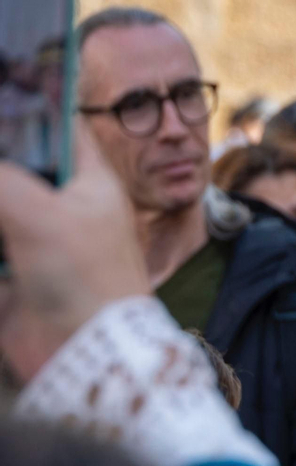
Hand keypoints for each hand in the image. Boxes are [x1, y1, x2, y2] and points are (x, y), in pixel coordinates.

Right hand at [0, 123, 147, 383]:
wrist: (89, 355)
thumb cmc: (86, 278)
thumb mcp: (36, 210)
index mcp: (89, 181)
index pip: (60, 125)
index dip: (30, 101)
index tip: (1, 83)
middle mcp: (62, 207)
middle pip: (16, 163)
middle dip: (1, 154)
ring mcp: (35, 240)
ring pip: (2, 204)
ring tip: (2, 220)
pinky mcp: (12, 275)